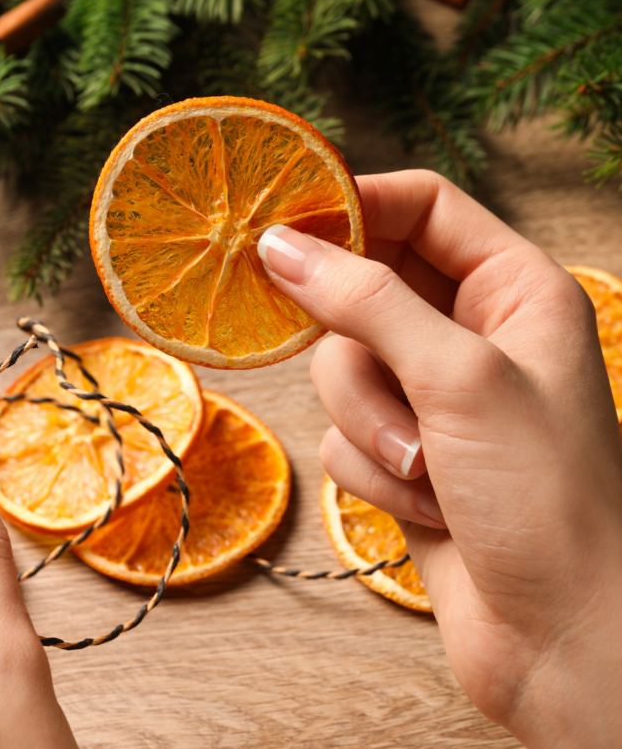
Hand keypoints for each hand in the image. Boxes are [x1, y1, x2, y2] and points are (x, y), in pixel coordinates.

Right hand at [258, 171, 621, 747]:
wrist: (562, 636)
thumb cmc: (546, 496)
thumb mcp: (459, 378)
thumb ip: (366, 302)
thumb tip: (282, 247)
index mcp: (510, 289)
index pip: (419, 208)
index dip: (354, 208)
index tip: (283, 226)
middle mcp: (467, 335)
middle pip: (363, 293)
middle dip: (362, 352)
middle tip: (386, 386)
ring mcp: (430, 397)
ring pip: (342, 371)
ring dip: (373, 426)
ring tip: (426, 468)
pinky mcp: (400, 452)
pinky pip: (343, 432)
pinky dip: (372, 471)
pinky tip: (427, 505)